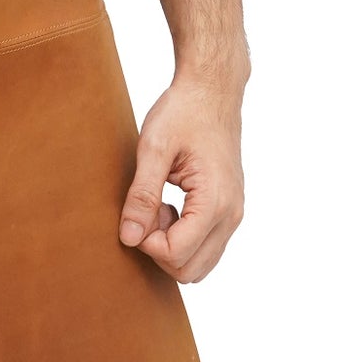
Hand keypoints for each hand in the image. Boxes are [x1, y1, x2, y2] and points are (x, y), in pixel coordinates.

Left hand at [118, 73, 245, 282]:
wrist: (211, 91)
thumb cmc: (183, 112)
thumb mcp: (153, 148)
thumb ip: (142, 196)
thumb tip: (129, 238)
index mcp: (215, 201)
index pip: (176, 254)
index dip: (146, 242)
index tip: (136, 212)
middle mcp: (231, 215)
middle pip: (190, 270)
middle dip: (158, 249)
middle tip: (144, 211)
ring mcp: (233, 215)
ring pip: (199, 264)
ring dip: (170, 245)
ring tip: (156, 207)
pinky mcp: (229, 210)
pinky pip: (205, 246)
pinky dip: (182, 238)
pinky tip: (168, 206)